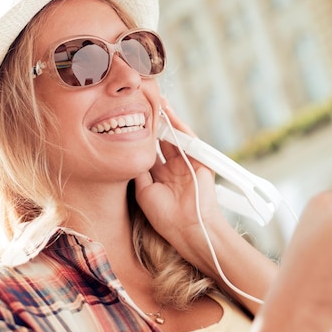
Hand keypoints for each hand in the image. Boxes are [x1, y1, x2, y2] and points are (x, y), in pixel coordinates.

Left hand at [134, 105, 224, 251]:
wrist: (190, 227)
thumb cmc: (165, 217)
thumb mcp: (144, 192)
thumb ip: (139, 171)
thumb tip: (131, 152)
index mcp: (160, 177)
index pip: (150, 151)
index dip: (142, 138)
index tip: (131, 123)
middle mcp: (173, 168)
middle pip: (163, 141)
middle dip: (154, 125)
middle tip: (144, 106)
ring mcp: (187, 164)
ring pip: (175, 138)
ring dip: (167, 121)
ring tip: (157, 103)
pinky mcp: (200, 162)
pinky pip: (189, 140)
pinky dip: (180, 127)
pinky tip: (170, 114)